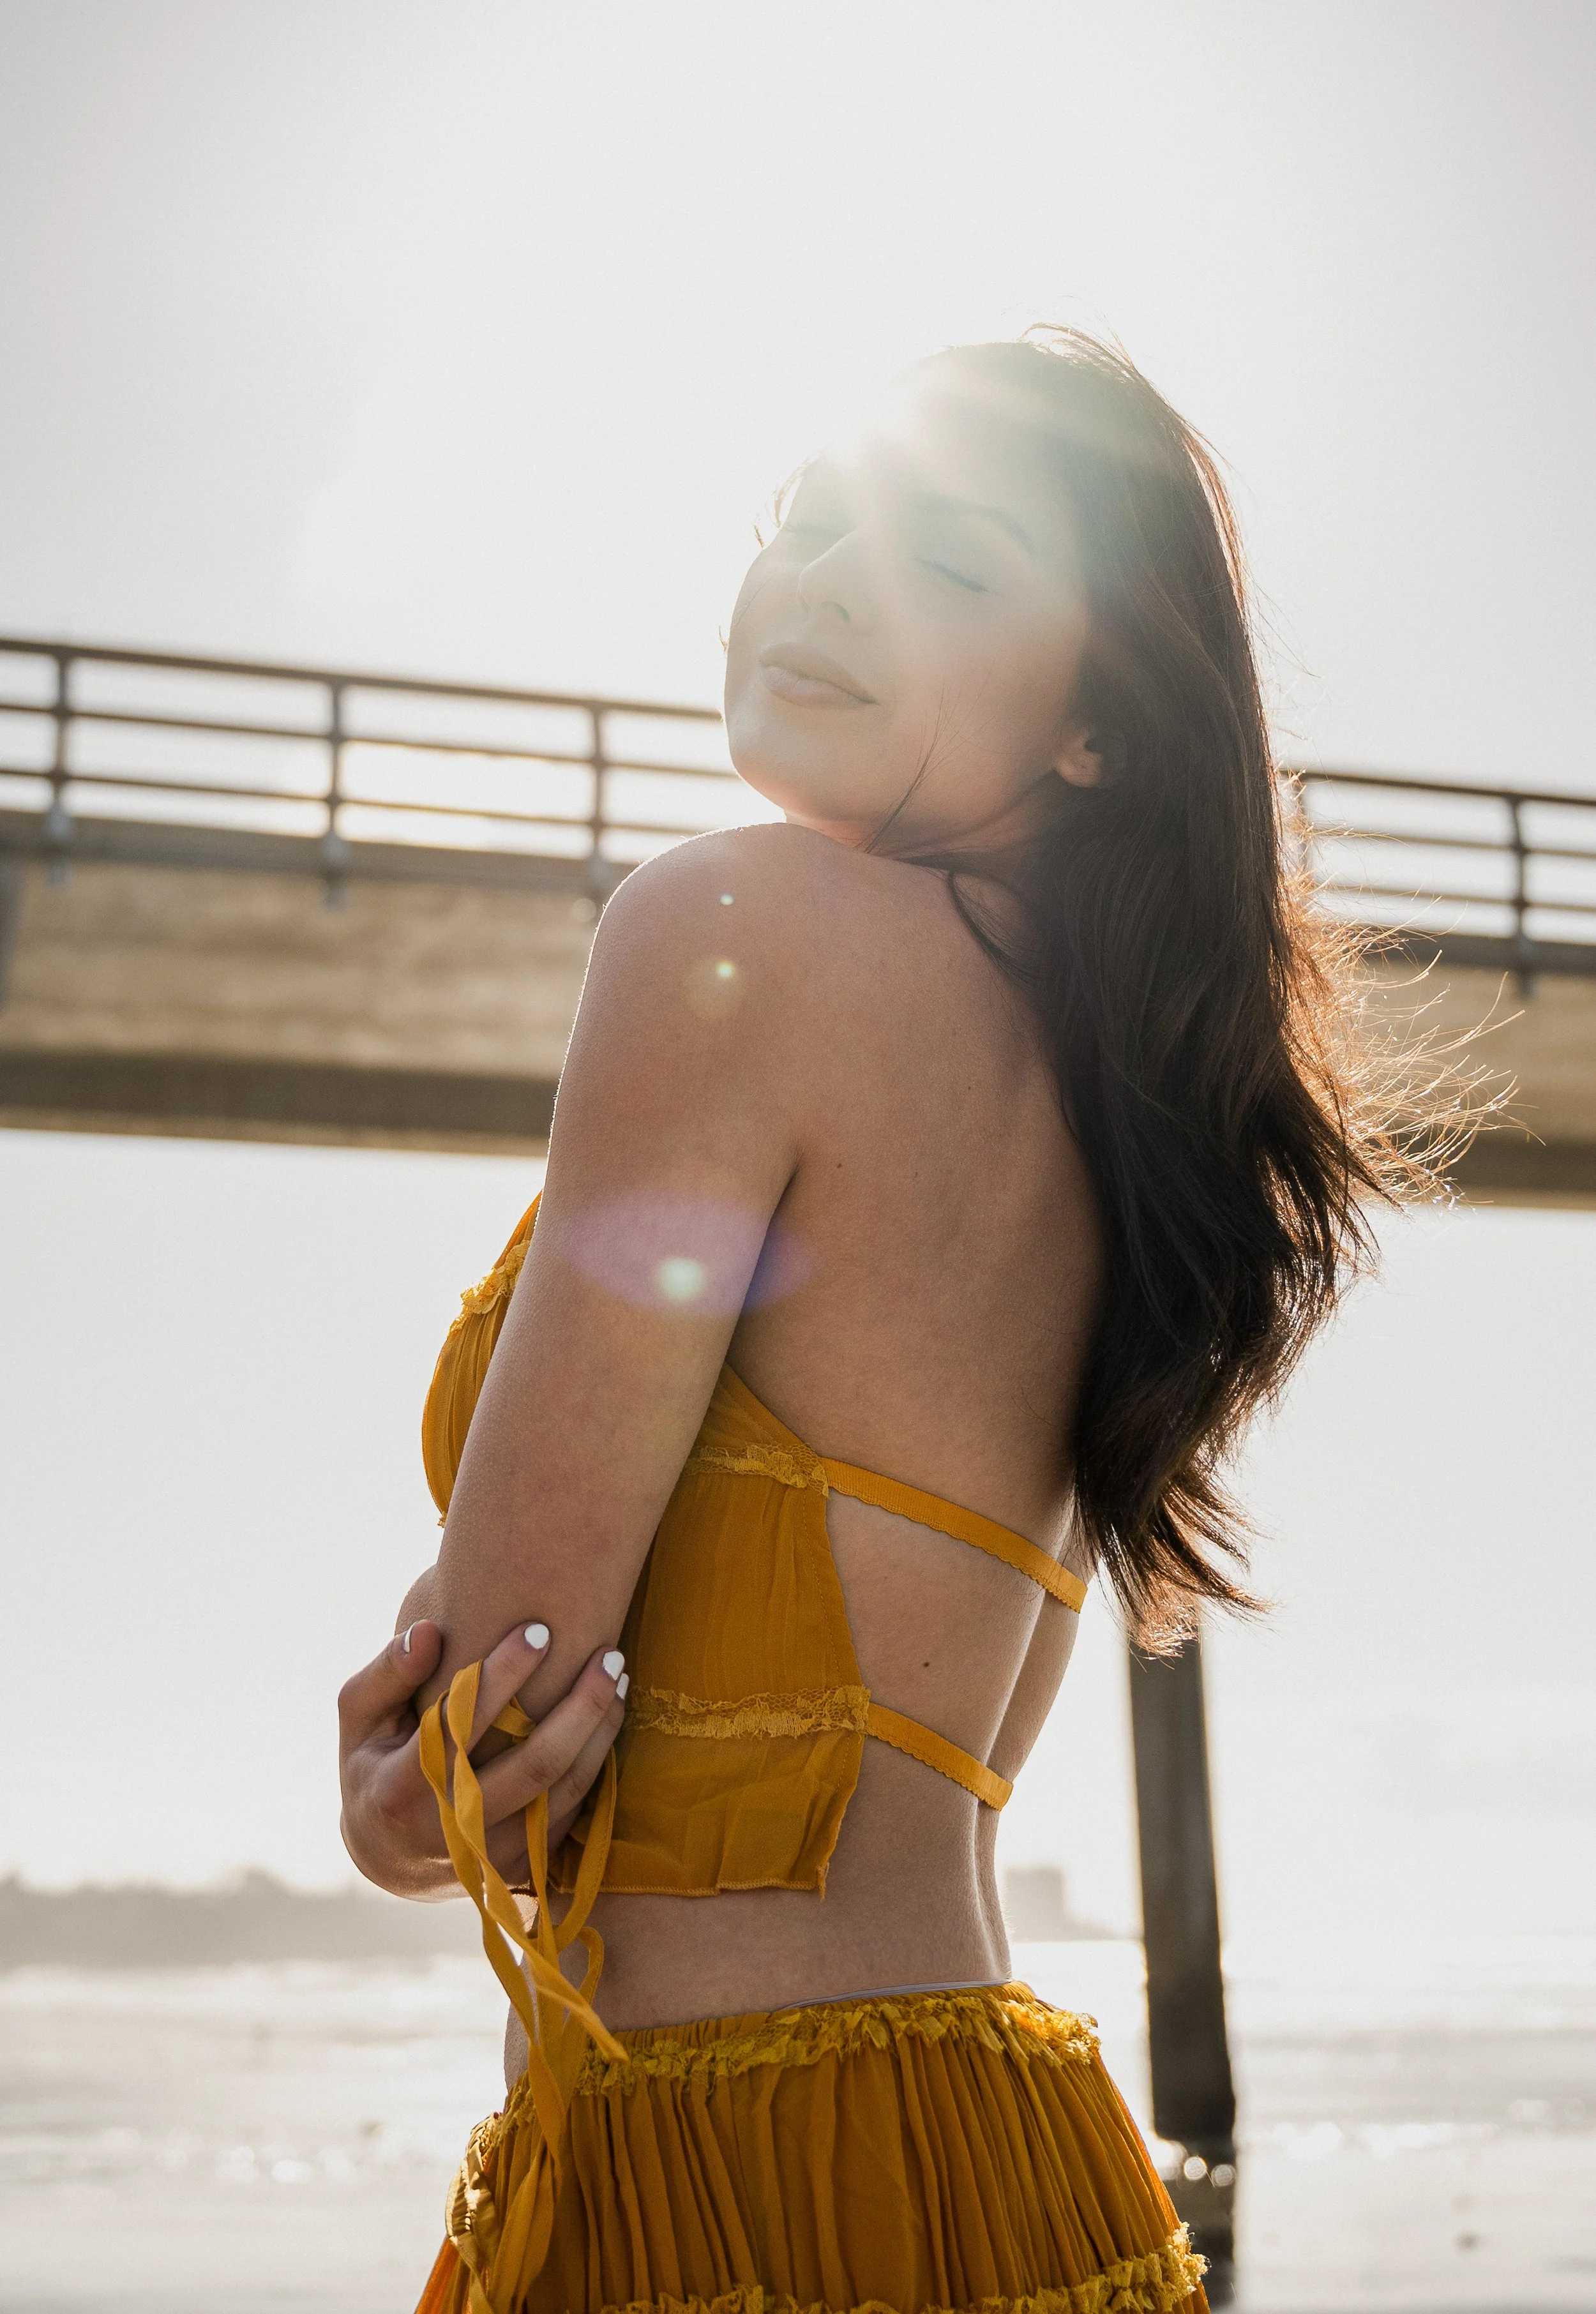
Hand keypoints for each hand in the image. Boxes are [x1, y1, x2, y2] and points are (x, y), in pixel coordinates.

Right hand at [337, 1618, 627, 1899]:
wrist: (388, 1858)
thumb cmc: (373, 1765)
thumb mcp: (360, 1719)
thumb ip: (388, 1672)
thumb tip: (431, 1629)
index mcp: (400, 1791)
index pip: (461, 1727)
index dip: (503, 1676)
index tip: (539, 1630)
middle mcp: (450, 1832)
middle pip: (534, 1767)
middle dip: (579, 1706)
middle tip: (609, 1655)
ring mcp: (490, 1860)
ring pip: (564, 1793)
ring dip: (599, 1732)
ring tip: (618, 1678)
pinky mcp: (521, 1870)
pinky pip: (571, 1814)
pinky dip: (596, 1764)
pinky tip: (608, 1718)